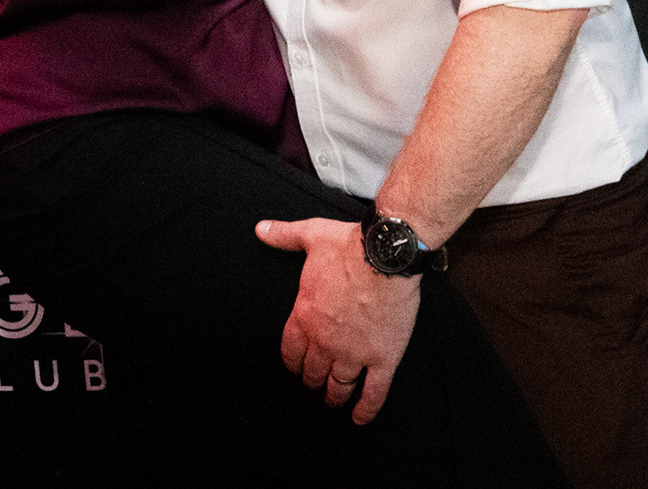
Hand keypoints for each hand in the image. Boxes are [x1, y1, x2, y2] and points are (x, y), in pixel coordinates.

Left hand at [255, 217, 420, 424]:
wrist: (386, 255)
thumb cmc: (349, 246)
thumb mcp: (311, 235)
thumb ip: (284, 236)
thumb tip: (261, 230)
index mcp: (305, 316)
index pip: (291, 352)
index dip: (293, 362)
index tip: (296, 366)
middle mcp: (325, 341)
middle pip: (313, 373)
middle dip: (313, 380)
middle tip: (316, 383)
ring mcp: (354, 354)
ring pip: (339, 387)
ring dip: (334, 397)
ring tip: (334, 401)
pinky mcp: (382, 358)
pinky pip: (373, 393)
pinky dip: (366, 409)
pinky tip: (360, 417)